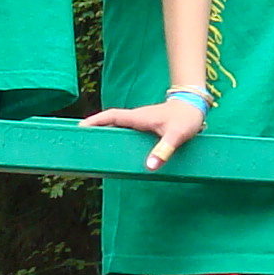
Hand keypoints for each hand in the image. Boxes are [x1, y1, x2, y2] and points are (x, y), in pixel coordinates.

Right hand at [81, 99, 204, 168]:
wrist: (194, 107)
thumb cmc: (186, 119)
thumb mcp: (176, 136)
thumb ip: (164, 150)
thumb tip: (149, 167)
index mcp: (138, 118)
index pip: (112, 117)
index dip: (96, 121)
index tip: (80, 128)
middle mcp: (136, 118)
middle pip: (109, 122)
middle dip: (94, 128)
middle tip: (78, 140)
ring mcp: (139, 122)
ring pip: (116, 126)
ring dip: (104, 132)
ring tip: (91, 146)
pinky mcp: (144, 127)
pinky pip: (125, 131)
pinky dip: (116, 136)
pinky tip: (113, 147)